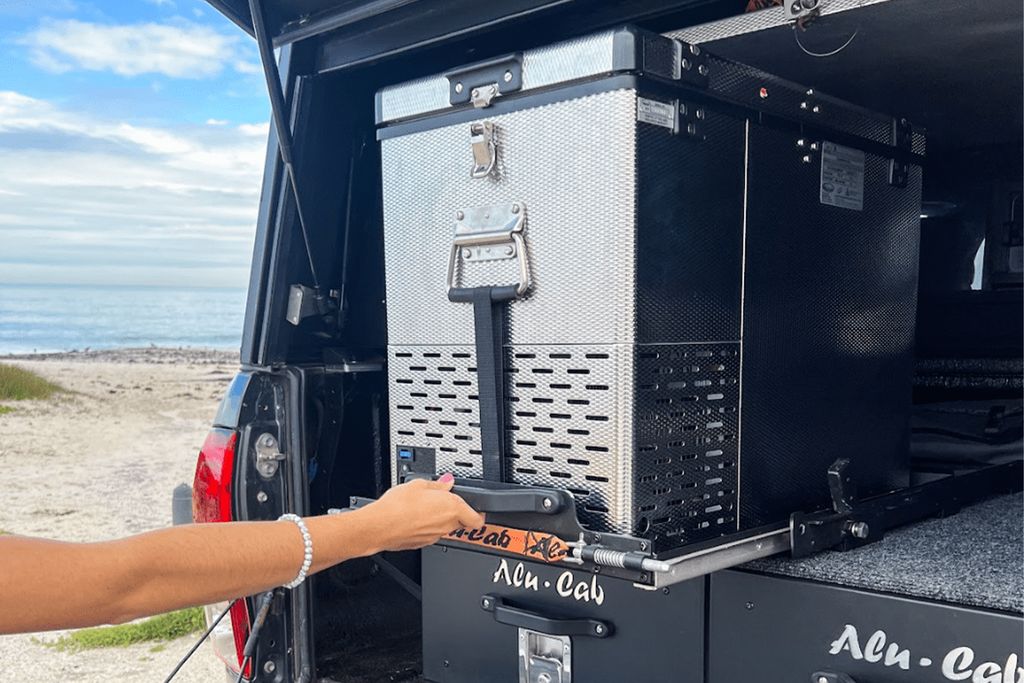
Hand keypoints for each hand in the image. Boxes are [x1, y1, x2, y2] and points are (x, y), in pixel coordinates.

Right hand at [362, 474, 484, 551]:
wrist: (379, 527)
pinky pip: (431, 534)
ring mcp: (435, 536)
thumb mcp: (419, 484)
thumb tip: (447, 482)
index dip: (479, 513)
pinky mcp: (422, 543)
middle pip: (461, 522)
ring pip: (445, 528)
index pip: (478, 518)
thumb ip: (438, 484)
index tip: (477, 508)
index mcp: (452, 508)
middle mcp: (447, 525)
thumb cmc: (398, 506)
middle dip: (457, 513)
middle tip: (445, 502)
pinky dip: (427, 527)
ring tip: (425, 507)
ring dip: (440, 520)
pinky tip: (415, 518)